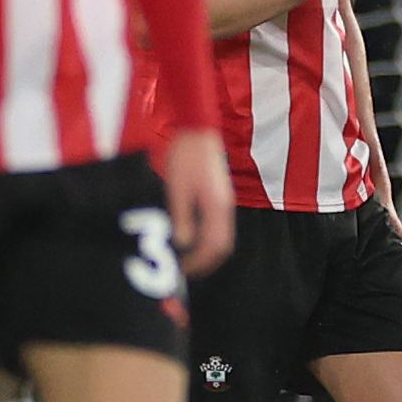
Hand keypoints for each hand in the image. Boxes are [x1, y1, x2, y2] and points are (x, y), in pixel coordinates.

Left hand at [161, 128, 234, 275]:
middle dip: (206, 262)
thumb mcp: (177, 190)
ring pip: (223, 237)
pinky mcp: (219, 197)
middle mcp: (225, 208)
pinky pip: (219, 227)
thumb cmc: (185, 158)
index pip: (215, 246)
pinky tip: (192, 239)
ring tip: (188, 259)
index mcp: (217, 208)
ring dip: (208, 252)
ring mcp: (224, 202)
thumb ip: (181, 218)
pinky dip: (208, 240)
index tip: (181, 271)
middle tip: (185, 271)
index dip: (199, 263)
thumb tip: (182, 244)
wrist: (198, 129)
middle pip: (223, 246)